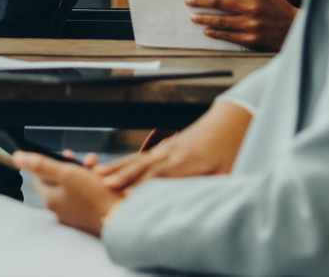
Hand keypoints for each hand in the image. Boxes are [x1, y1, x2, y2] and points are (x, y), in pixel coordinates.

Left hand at [20, 151, 122, 236]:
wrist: (124, 218)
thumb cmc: (96, 196)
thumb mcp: (67, 173)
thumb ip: (41, 164)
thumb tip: (17, 157)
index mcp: (50, 200)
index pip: (39, 177)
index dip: (50, 161)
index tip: (65, 154)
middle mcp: (60, 209)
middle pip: (59, 180)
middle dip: (72, 165)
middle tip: (85, 160)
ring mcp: (75, 214)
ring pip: (74, 187)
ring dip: (84, 172)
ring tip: (97, 166)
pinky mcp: (90, 216)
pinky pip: (86, 196)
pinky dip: (92, 185)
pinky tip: (103, 179)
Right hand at [95, 100, 250, 192]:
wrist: (230, 123)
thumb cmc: (231, 149)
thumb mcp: (228, 172)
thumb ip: (212, 187)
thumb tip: (199, 205)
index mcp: (188, 160)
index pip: (161, 175)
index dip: (143, 185)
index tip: (127, 195)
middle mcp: (172, 152)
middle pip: (143, 165)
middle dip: (123, 175)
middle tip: (104, 185)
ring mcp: (166, 148)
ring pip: (137, 158)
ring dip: (117, 167)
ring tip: (97, 174)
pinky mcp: (165, 148)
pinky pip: (140, 156)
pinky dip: (124, 162)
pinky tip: (112, 168)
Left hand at [186, 0, 295, 50]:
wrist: (296, 31)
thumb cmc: (277, 10)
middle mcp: (253, 8)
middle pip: (219, 1)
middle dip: (200, 0)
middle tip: (188, 0)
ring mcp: (251, 25)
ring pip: (220, 21)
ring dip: (203, 18)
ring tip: (192, 16)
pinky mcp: (251, 40)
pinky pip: (227, 36)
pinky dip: (214, 32)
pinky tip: (206, 30)